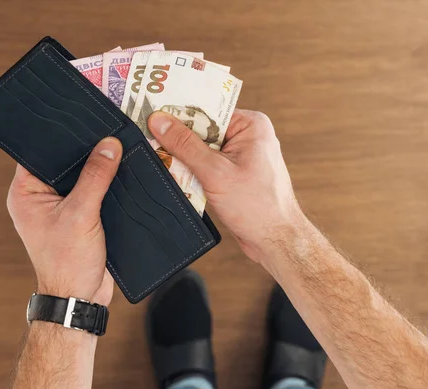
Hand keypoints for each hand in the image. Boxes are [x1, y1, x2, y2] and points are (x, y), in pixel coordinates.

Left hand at [6, 137, 122, 305]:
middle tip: (103, 132)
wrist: (80, 298)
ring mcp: (60, 207)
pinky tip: (119, 174)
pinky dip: (104, 185)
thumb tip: (108, 146)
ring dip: (96, 169)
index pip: (39, 152)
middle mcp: (39, 198)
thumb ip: (95, 177)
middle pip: (62, 163)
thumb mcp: (81, 214)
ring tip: (114, 149)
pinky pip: (91, 192)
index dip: (59, 136)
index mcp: (25, 194)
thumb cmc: (67, 263)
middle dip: (84, 151)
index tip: (80, 119)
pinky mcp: (78, 217)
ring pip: (79, 177)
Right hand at [147, 110, 305, 264]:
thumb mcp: (214, 171)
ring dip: (185, 158)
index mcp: (250, 125)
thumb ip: (184, 145)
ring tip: (165, 161)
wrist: (274, 239)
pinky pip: (207, 164)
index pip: (207, 110)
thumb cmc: (257, 206)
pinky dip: (193, 171)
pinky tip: (180, 177)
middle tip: (153, 141)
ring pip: (202, 149)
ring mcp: (241, 155)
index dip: (180, 113)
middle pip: (202, 129)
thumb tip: (160, 121)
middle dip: (180, 139)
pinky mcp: (234, 173)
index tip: (153, 115)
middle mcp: (248, 135)